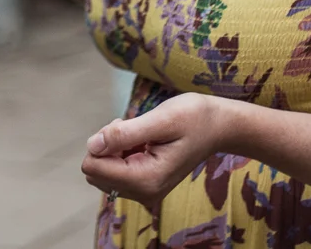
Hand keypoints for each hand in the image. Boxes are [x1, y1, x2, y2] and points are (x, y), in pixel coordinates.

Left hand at [81, 93, 231, 208]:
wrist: (218, 126)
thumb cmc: (193, 118)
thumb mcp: (160, 119)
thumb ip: (124, 134)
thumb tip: (92, 146)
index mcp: (146, 180)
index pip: (93, 168)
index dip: (103, 141)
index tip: (126, 127)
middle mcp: (144, 193)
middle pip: (95, 172)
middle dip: (108, 146)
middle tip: (135, 130)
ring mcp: (145, 192)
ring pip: (103, 171)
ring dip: (116, 148)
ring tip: (142, 135)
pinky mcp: (146, 186)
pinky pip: (116, 171)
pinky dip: (123, 152)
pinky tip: (144, 141)